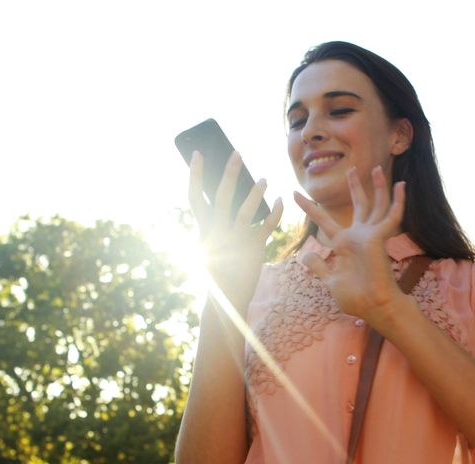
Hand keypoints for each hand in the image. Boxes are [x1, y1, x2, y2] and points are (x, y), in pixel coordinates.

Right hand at [188, 150, 282, 304]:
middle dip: (230, 173)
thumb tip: (222, 197)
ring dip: (256, 192)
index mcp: (202, 231)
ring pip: (246, 210)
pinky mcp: (254, 248)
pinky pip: (267, 225)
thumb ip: (213, 224)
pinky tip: (279, 201)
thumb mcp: (208, 245)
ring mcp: (235, 241)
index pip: (195, 197)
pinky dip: (275, 212)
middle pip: (222, 197)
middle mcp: (217, 233)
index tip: (198, 154)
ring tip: (264, 179)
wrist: (226, 300)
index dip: (195, 174)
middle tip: (238, 153)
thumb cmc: (217, 269)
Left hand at [294, 165, 406, 324]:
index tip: (294, 194)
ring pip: (376, 205)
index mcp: (344, 244)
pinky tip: (402, 185)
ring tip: (378, 168)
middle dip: (355, 187)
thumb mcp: (330, 280)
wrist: (372, 306)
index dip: (309, 208)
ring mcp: (371, 235)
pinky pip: (392, 215)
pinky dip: (398, 201)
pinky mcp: (381, 237)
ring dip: (378, 187)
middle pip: (358, 205)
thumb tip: (305, 254)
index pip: (324, 221)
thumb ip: (318, 265)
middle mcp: (358, 236)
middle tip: (351, 168)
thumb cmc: (354, 297)